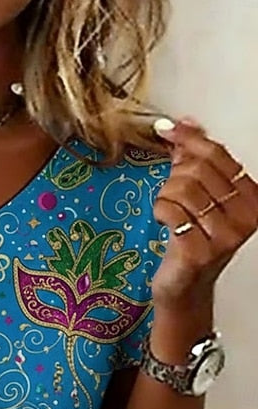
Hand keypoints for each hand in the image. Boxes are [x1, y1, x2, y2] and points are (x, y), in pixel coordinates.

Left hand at [151, 116, 257, 311]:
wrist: (185, 287)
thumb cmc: (192, 241)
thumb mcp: (198, 196)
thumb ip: (193, 159)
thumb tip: (185, 122)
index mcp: (252, 198)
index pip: (218, 155)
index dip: (189, 139)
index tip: (167, 130)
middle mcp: (245, 217)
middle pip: (198, 170)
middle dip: (175, 177)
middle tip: (171, 193)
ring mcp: (225, 236)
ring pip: (182, 189)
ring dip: (165, 196)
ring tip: (169, 212)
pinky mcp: (200, 251)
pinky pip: (170, 210)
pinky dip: (160, 211)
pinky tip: (164, 222)